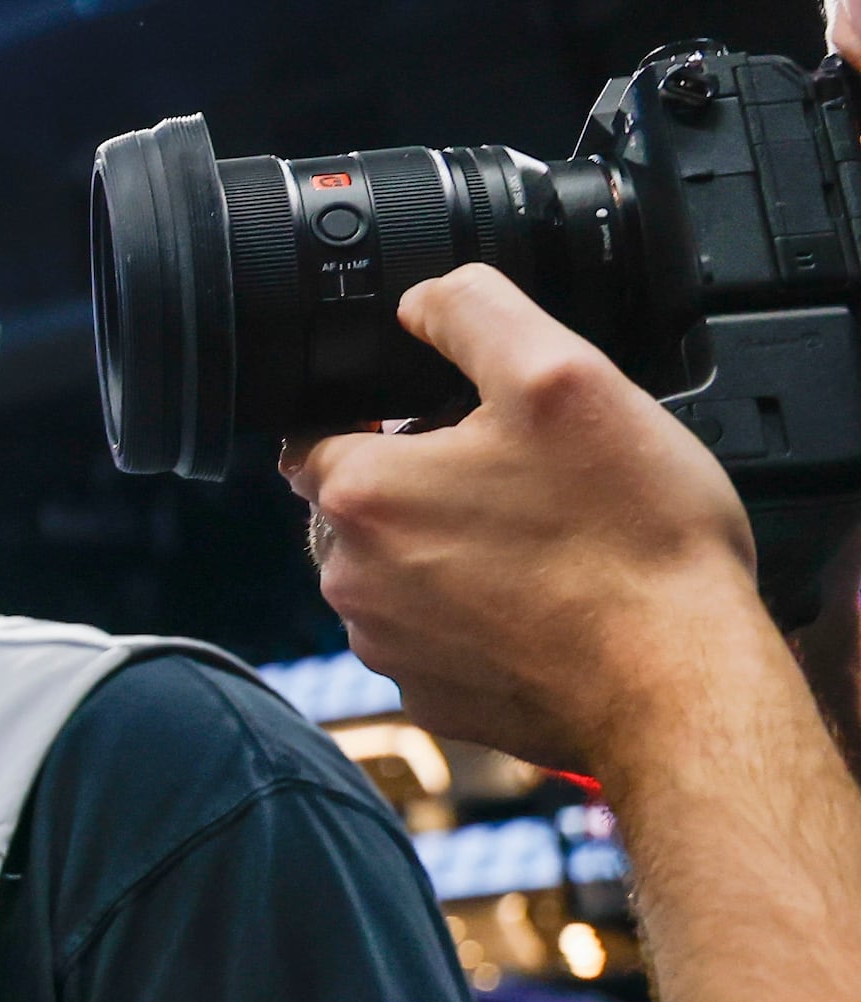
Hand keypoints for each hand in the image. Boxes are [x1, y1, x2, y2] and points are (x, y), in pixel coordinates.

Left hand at [285, 263, 769, 775]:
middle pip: (363, 504)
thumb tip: (420, 302)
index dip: (382, 417)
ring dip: (450, 552)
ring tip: (542, 545)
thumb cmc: (630, 542)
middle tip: (519, 482)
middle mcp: (353, 579)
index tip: (449, 423)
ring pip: (398, 572)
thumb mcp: (561, 374)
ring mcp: (392, 649)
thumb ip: (472, 313)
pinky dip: (478, 617)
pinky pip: (438, 637)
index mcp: (362, 495)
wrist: (684, 685)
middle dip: (422, 485)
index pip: (318, 433)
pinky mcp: (436, 700)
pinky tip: (544, 603)